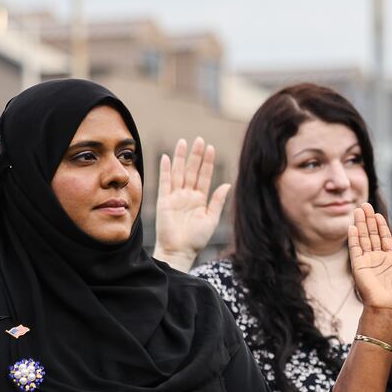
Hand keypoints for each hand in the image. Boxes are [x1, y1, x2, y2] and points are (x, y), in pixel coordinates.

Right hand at [152, 137, 229, 267]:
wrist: (180, 251)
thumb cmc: (196, 239)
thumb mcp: (211, 219)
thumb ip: (218, 201)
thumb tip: (227, 184)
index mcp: (200, 199)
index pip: (204, 176)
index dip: (207, 163)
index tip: (211, 148)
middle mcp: (187, 195)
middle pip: (191, 171)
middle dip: (195, 155)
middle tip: (199, 140)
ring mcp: (175, 197)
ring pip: (178, 173)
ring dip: (181, 158)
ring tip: (183, 142)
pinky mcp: (164, 201)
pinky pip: (165, 182)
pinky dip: (166, 170)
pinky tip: (168, 157)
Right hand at [347, 204, 391, 317]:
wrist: (390, 310)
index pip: (385, 239)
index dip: (382, 227)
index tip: (379, 215)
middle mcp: (378, 260)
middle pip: (372, 235)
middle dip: (369, 220)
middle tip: (366, 205)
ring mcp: (368, 262)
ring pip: (363, 238)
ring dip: (361, 223)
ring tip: (360, 209)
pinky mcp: (359, 266)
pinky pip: (355, 248)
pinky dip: (353, 237)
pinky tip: (353, 225)